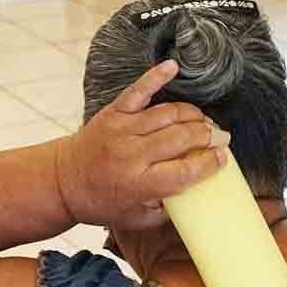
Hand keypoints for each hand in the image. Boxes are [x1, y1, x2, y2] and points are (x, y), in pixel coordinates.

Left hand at [55, 60, 229, 230]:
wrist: (63, 181)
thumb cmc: (102, 202)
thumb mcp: (137, 219)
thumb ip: (168, 211)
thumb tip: (198, 191)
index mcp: (139, 184)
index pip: (185, 171)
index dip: (209, 163)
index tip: (223, 157)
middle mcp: (132, 155)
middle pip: (182, 138)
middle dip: (208, 135)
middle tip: (221, 137)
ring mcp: (123, 130)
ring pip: (169, 115)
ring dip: (193, 115)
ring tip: (205, 122)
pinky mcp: (114, 113)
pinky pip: (138, 91)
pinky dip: (156, 76)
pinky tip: (173, 67)